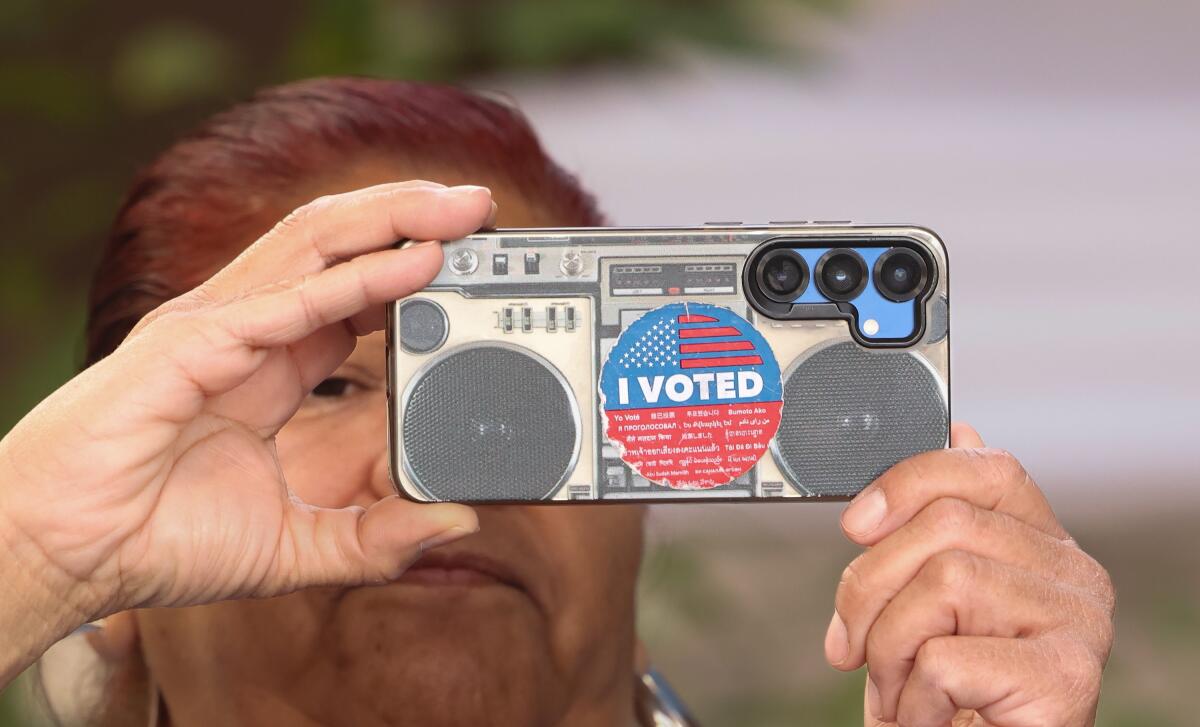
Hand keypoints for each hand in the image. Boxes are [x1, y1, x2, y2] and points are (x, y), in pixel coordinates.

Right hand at [0, 182, 491, 633]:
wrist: (65, 557)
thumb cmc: (158, 542)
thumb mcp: (295, 546)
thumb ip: (375, 538)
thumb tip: (459, 520)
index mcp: (271, 363)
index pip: (353, 290)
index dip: (412, 267)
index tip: (475, 264)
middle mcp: (247, 330)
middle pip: (340, 246)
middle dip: (412, 217)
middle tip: (484, 207)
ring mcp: (217, 327)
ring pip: (317, 246)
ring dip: (394, 220)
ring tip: (464, 210)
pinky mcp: (191, 345)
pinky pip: (290, 302)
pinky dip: (358, 280)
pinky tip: (417, 264)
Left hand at [825, 424, 1114, 726]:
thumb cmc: (952, 692)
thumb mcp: (927, 600)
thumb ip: (935, 526)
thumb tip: (959, 425)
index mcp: (1041, 543)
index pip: (984, 468)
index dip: (908, 481)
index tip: (855, 524)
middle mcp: (1074, 573)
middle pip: (945, 524)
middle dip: (870, 587)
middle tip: (851, 645)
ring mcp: (1078, 623)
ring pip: (942, 582)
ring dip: (889, 650)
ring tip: (898, 690)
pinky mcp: (1067, 678)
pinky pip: (946, 658)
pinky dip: (914, 697)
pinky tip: (929, 717)